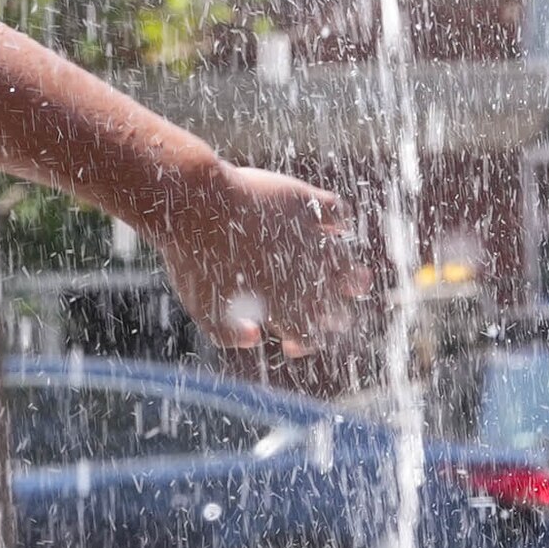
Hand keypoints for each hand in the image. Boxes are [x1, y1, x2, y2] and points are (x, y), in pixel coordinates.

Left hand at [161, 165, 379, 354]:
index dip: (306, 344)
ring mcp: (308, 239)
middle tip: (330, 315)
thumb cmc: (194, 262)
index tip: (292, 342)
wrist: (195, 207)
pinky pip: (337, 212)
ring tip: (355, 280)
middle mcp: (305, 275)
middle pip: (338, 306)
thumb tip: (257, 337)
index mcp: (283, 306)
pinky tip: (334, 227)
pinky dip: (339, 222)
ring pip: (347, 263)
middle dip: (336, 315)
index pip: (312, 337)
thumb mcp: (203, 310)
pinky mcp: (304, 204)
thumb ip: (227, 334)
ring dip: (352, 275)